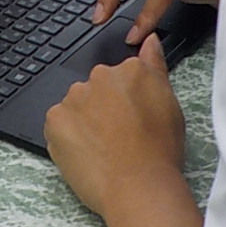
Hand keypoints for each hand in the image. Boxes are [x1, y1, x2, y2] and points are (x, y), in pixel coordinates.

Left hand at [44, 36, 186, 217]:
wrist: (139, 187)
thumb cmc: (159, 152)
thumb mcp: (170, 104)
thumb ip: (155, 67)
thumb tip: (149, 39)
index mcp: (130, 70)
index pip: (120, 77)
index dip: (125, 102)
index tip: (130, 120)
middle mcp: (100, 76)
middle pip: (95, 89)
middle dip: (102, 109)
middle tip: (117, 137)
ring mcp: (75, 97)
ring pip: (75, 106)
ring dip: (83, 121)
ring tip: (102, 149)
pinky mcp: (54, 119)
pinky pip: (57, 124)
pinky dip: (67, 137)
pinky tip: (86, 153)